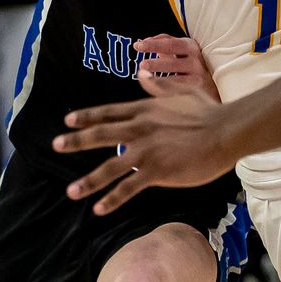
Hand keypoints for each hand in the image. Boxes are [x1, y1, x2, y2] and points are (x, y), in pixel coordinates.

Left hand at [53, 84, 235, 214]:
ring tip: (71, 191)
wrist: (225, 131)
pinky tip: (98, 209)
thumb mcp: (181, 91)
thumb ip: (158, 84)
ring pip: (109, 167)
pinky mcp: (157, 171)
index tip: (68, 120)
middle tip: (55, 145)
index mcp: (144, 110)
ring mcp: (146, 151)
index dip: (87, 117)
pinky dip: (112, 199)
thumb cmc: (208, 111)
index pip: (108, 113)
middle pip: (100, 135)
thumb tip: (141, 72)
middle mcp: (139, 129)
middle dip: (75, 141)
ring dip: (88, 180)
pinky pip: (128, 187)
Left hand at [134, 34, 220, 101]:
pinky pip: (177, 93)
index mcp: (191, 47)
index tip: (138, 45)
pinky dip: (163, 91)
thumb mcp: (183, 49)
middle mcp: (196, 62)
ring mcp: (197, 78)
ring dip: (157, 79)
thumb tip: (145, 40)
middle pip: (173, 63)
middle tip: (142, 64)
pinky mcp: (197, 92)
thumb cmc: (194, 62)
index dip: (154, 45)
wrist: (216, 82)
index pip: (170, 44)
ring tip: (143, 78)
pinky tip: (152, 89)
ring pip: (175, 80)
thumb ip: (165, 41)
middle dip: (156, 63)